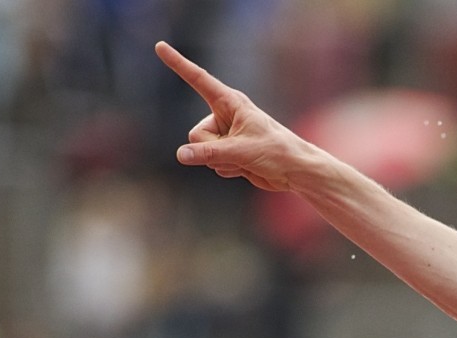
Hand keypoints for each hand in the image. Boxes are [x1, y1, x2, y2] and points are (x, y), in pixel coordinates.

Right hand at [155, 41, 306, 191]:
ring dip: (222, 161)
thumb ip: (209, 152)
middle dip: (213, 150)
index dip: (178, 63)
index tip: (160, 46)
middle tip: (241, 152)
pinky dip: (227, 169)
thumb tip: (180, 155)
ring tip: (247, 159)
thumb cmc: (277, 152)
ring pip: (201, 151)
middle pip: (196, 135)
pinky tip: (246, 167)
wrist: (296, 172)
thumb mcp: (241, 151)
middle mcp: (224, 115)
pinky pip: (211, 162)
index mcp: (230, 102)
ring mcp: (225, 135)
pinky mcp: (228, 152)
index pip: (198, 79)